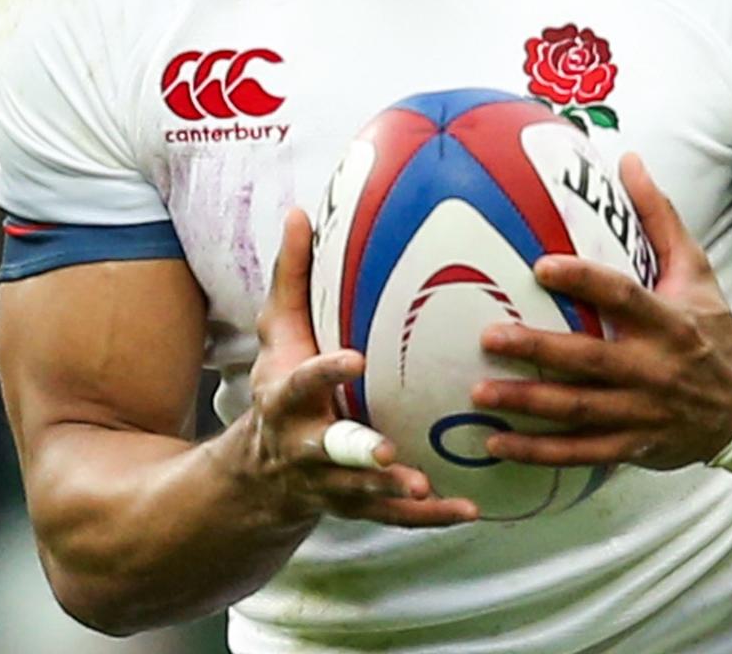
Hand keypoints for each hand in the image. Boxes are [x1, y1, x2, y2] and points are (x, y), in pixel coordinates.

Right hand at [235, 208, 479, 526]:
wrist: (261, 472)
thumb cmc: (281, 383)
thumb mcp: (278, 333)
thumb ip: (293, 277)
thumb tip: (301, 211)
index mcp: (285, 400)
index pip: (303, 384)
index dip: (325, 373)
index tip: (354, 360)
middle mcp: (304, 446)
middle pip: (330, 451)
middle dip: (359, 454)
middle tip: (390, 452)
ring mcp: (330, 483)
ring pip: (363, 493)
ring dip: (396, 492)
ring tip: (431, 486)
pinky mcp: (357, 507)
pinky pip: (395, 520)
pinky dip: (430, 518)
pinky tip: (469, 510)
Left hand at [472, 153, 731, 469]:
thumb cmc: (712, 330)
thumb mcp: (697, 272)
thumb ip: (660, 217)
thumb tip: (628, 159)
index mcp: (670, 322)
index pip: (624, 297)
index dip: (584, 281)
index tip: (540, 265)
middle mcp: (656, 369)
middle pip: (591, 360)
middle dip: (538, 351)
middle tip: (488, 337)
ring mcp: (643, 412)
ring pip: (580, 410)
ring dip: (529, 404)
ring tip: (480, 393)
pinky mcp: (633, 446)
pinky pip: (581, 452)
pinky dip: (539, 452)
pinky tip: (496, 444)